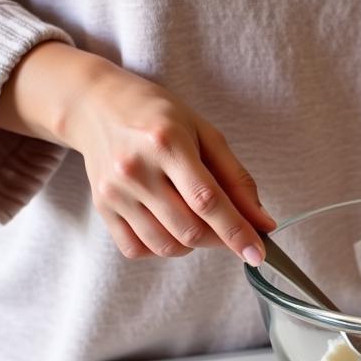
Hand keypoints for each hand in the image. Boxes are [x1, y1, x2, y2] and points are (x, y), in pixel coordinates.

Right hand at [0, 42, 273, 261]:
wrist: (96, 105)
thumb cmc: (159, 117)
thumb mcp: (205, 134)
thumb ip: (237, 180)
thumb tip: (263, 223)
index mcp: (167, 142)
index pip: (208, 200)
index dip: (237, 232)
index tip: (258, 254)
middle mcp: (136, 168)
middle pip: (189, 230)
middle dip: (219, 238)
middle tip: (226, 226)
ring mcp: (115, 191)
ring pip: (166, 246)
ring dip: (192, 245)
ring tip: (195, 220)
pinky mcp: (101, 207)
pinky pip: (137, 249)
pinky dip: (161, 248)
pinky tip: (167, 224)